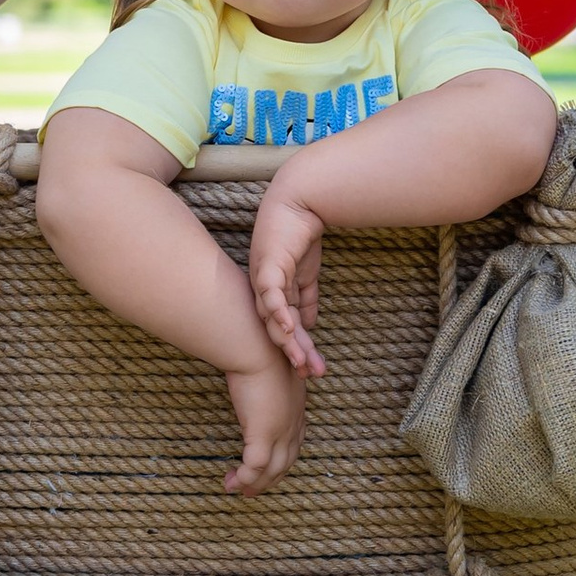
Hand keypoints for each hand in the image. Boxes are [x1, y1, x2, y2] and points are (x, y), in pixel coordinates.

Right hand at [223, 345, 306, 493]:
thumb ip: (270, 384)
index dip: (281, 460)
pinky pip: (254, 466)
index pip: (294, 444)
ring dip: (256, 484)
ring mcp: (280, 431)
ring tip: (238, 489)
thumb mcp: (272, 370)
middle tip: (252, 490)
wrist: (257, 348)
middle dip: (270, 479)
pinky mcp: (263, 433)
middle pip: (284, 462)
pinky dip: (244, 478)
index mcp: (297, 410)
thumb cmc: (262, 351)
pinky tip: (232, 482)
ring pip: (271, 469)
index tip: (267, 469)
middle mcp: (293, 424)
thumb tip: (259, 384)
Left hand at [248, 183, 328, 374]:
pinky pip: (271, 292)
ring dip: (288, 340)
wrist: (300, 200)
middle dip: (295, 353)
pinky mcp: (268, 263)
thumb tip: (308, 325)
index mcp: (271, 294)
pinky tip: (288, 327)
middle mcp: (262, 290)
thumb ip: (305, 300)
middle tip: (310, 376)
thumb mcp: (307, 275)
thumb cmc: (301, 234)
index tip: (313, 370)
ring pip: (272, 318)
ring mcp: (262, 278)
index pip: (286, 328)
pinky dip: (278, 311)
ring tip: (301, 361)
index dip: (300, 349)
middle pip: (278, 329)